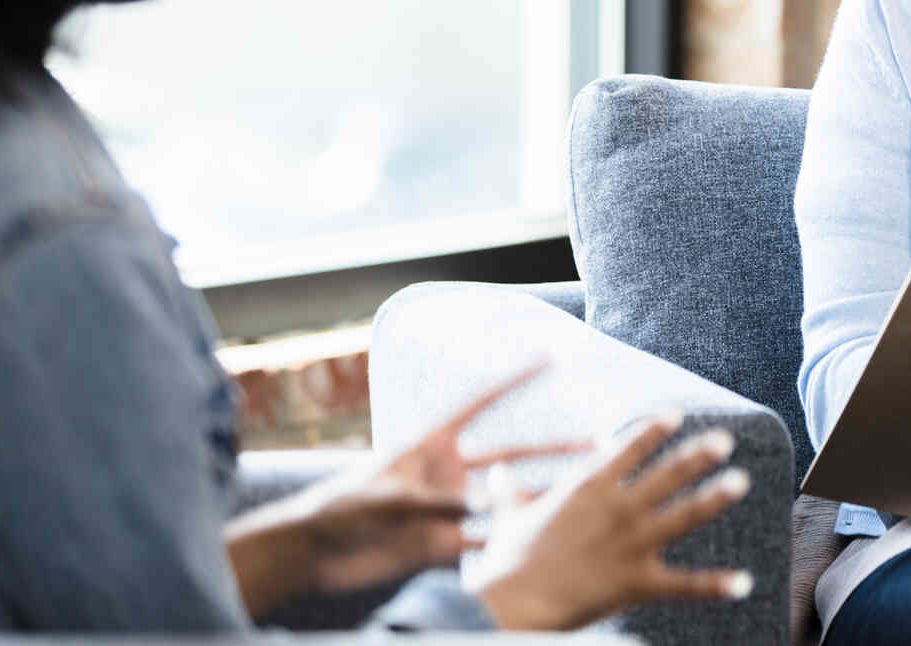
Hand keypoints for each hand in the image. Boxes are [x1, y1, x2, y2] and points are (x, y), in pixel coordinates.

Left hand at [227, 362, 586, 615]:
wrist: (314, 553)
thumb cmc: (337, 508)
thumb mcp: (381, 495)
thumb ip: (427, 500)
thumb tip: (472, 509)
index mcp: (432, 444)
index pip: (481, 402)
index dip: (514, 379)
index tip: (548, 357)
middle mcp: (448, 473)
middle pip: (511, 455)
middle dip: (552, 449)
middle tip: (595, 446)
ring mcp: (449, 509)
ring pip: (506, 501)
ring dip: (541, 498)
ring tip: (581, 497)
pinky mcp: (443, 546)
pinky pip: (484, 542)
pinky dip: (508, 544)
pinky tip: (541, 544)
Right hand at [468, 414, 755, 629]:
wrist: (512, 603)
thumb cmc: (507, 560)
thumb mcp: (508, 517)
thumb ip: (509, 492)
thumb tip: (495, 473)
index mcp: (588, 486)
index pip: (628, 447)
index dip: (654, 430)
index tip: (676, 414)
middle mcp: (618, 507)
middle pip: (668, 473)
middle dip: (698, 455)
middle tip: (726, 440)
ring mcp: (632, 543)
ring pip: (684, 515)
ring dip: (714, 498)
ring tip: (740, 482)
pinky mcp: (637, 581)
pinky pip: (684, 584)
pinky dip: (715, 584)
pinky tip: (742, 582)